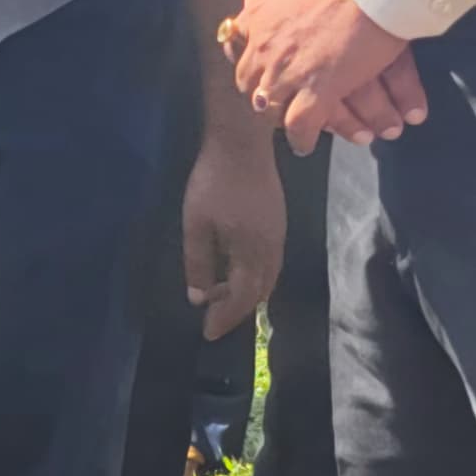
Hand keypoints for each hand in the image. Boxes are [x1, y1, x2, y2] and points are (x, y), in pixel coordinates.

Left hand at [182, 126, 284, 341]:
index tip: (207, 333)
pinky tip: (236, 272)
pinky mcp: (277, 223)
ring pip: (268, 278)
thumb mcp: (196, 225)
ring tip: (221, 298)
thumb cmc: (214, 181)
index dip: (225, 318)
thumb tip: (199, 297)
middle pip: (259, 292)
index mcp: (252, 252)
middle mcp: (272, 249)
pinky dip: (254, 277)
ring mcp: (278, 235)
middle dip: (237, 310)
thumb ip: (198, 263)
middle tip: (212, 319)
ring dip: (247, 294)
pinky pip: (270, 263)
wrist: (243, 142)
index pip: (242, 299)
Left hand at [227, 0, 425, 155]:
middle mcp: (266, 48)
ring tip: (288, 124)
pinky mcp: (319, 90)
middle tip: (273, 98)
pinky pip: (301, 126)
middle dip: (260, 89)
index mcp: (258, 16)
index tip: (259, 65)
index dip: (250, 58)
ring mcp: (289, 72)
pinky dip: (302, 138)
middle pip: (250, 81)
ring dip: (279, 116)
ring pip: (271, 107)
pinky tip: (305, 144)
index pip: (238, 47)